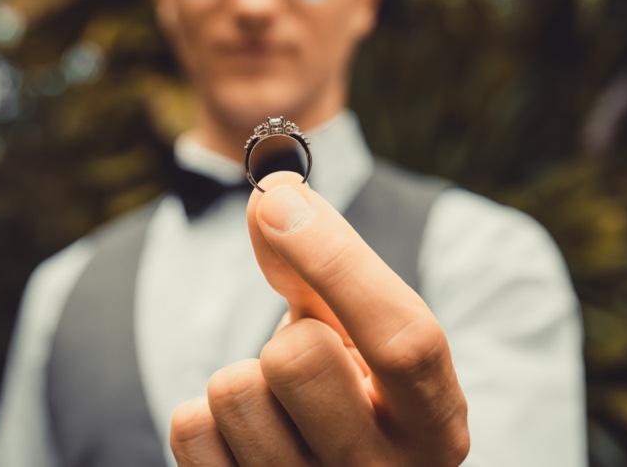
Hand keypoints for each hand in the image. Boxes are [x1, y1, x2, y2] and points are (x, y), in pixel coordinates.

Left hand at [170, 172, 469, 465]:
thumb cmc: (352, 387)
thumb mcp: (358, 332)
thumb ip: (323, 262)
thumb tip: (271, 195)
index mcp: (436, 423)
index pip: (402, 338)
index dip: (337, 258)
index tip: (280, 198)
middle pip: (296, 359)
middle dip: (286, 334)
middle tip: (304, 360)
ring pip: (234, 392)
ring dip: (247, 377)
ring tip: (278, 404)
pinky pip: (191, 428)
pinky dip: (206, 413)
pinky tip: (245, 432)